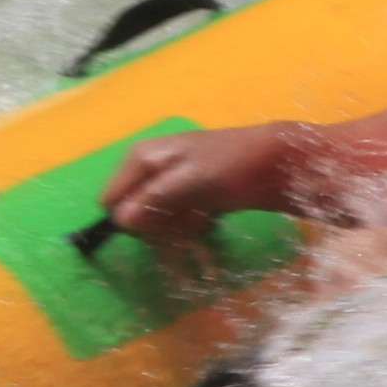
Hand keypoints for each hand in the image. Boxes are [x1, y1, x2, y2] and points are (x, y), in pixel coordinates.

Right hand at [98, 121, 314, 239]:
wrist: (274, 163)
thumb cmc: (229, 164)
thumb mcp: (188, 181)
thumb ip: (152, 199)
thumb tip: (119, 220)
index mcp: (142, 158)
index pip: (111, 200)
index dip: (130, 219)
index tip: (157, 224)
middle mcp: (150, 170)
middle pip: (133, 214)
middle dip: (156, 226)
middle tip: (184, 221)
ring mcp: (170, 184)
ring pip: (155, 222)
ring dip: (175, 229)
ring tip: (200, 218)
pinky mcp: (188, 198)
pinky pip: (175, 222)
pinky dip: (189, 226)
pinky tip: (208, 218)